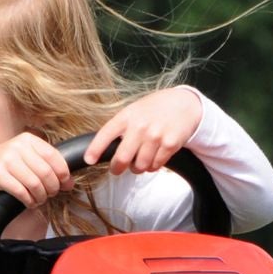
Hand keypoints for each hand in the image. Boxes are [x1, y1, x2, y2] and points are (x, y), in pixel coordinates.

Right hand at [0, 133, 72, 206]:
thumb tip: (70, 183)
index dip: (63, 174)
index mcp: (28, 139)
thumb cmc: (8, 165)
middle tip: (50, 194)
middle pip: (46, 173)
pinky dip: (29, 201)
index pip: (54, 157)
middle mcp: (17, 146)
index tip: (64, 185)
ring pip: (35, 184)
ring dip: (40, 197)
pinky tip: (29, 202)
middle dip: (52, 188)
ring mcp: (6, 159)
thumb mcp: (27, 159)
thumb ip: (48, 167)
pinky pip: (22, 192)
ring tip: (39, 200)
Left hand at [84, 87, 202, 174]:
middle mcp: (140, 126)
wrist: (184, 104)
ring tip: (140, 160)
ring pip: (139, 166)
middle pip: (122, 158)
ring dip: (137, 168)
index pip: (106, 134)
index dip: (95, 149)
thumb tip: (106, 148)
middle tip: (117, 169)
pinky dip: (152, 166)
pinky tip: (153, 157)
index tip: (89, 160)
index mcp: (127, 116)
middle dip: (117, 168)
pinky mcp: (169, 145)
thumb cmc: (155, 109)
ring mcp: (155, 136)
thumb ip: (121, 127)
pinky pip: (155, 166)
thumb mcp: (134, 111)